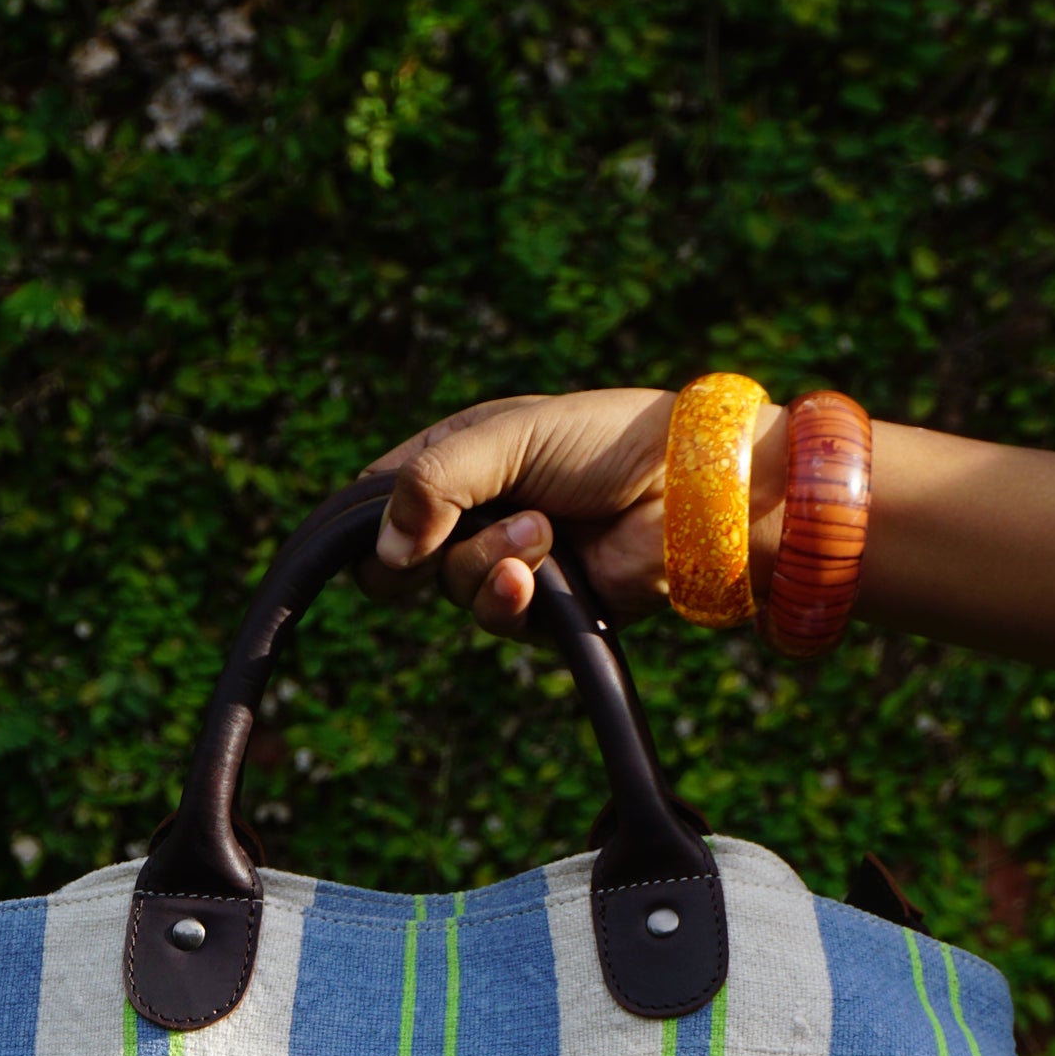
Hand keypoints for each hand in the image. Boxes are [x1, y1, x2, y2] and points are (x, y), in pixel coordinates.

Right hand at [359, 387, 787, 629]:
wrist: (684, 493)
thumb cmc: (603, 444)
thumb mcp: (505, 438)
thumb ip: (432, 484)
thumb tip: (386, 553)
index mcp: (455, 458)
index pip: (377, 499)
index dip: (370, 521)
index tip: (384, 529)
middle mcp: (471, 513)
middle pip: (400, 558)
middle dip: (432, 545)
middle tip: (468, 524)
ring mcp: (502, 562)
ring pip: (451, 588)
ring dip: (492, 558)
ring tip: (544, 528)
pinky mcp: (538, 609)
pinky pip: (495, 617)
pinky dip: (510, 597)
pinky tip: (537, 575)